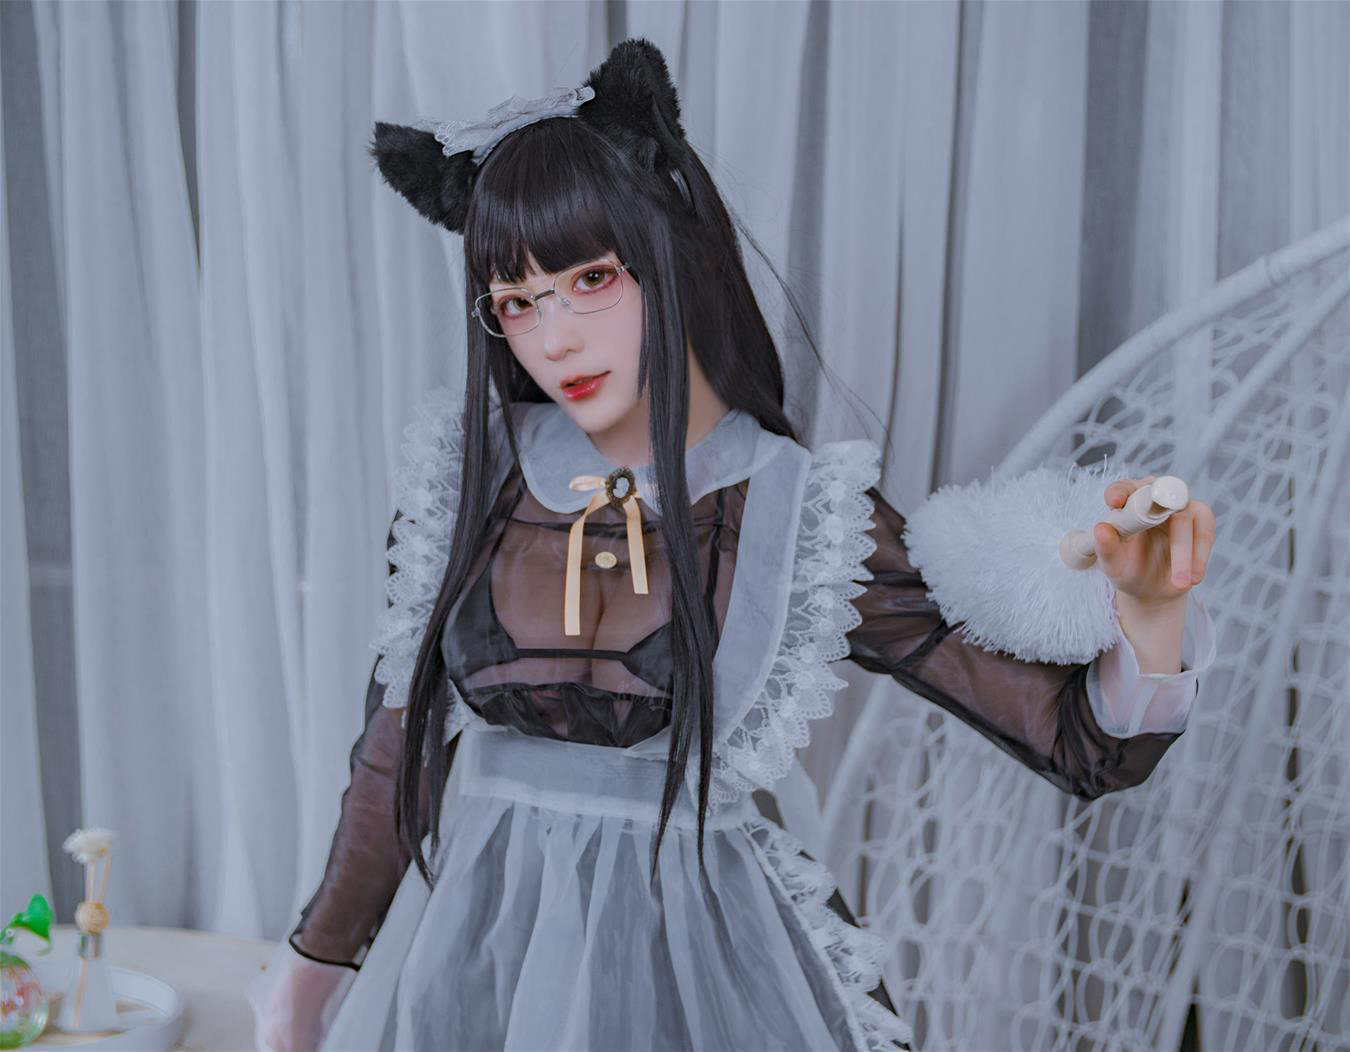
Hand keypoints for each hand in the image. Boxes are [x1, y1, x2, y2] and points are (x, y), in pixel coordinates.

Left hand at [1093, 476, 1216, 607]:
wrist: (1151, 588)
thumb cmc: (1127, 569)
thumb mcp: (1112, 564)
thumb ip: (1106, 547)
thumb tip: (1101, 529)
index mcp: (1128, 503)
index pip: (1122, 489)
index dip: (1119, 492)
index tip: (1116, 502)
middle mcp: (1155, 500)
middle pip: (1160, 497)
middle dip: (1158, 514)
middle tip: (1154, 529)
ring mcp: (1181, 509)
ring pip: (1185, 519)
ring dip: (1183, 552)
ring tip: (1179, 582)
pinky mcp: (1202, 522)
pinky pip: (1204, 534)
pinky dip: (1199, 557)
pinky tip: (1192, 579)